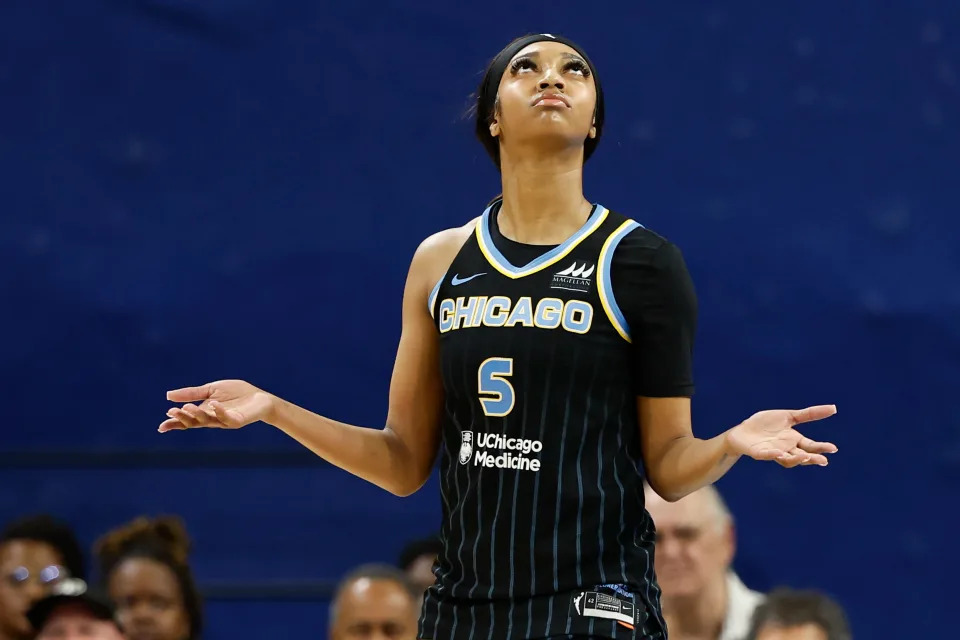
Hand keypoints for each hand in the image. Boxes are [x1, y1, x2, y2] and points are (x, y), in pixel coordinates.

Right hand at [158, 380, 275, 432]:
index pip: (187, 420)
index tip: (161, 427)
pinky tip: (213, 404)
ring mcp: (224, 421)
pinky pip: (227, 418)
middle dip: (182, 418)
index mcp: (204, 412)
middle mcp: (212, 419)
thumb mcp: (211, 390)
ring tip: (187, 407)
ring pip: (207, 421)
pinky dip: (219, 411)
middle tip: (171, 412)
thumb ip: (192, 393)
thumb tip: (168, 395)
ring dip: (196, 414)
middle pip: (194, 422)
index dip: (174, 423)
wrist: (260, 398)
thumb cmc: (236, 394)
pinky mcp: (237, 420)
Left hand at [725, 405, 837, 467]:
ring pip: (786, 459)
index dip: (821, 448)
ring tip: (805, 457)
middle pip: (801, 456)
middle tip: (823, 460)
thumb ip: (809, 414)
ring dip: (796, 459)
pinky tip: (778, 453)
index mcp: (794, 440)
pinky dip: (772, 454)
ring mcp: (772, 452)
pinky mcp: (758, 452)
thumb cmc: (766, 424)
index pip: (810, 446)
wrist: (743, 430)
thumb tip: (834, 408)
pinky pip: (766, 455)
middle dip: (812, 458)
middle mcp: (786, 449)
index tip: (833, 449)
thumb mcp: (788, 416)